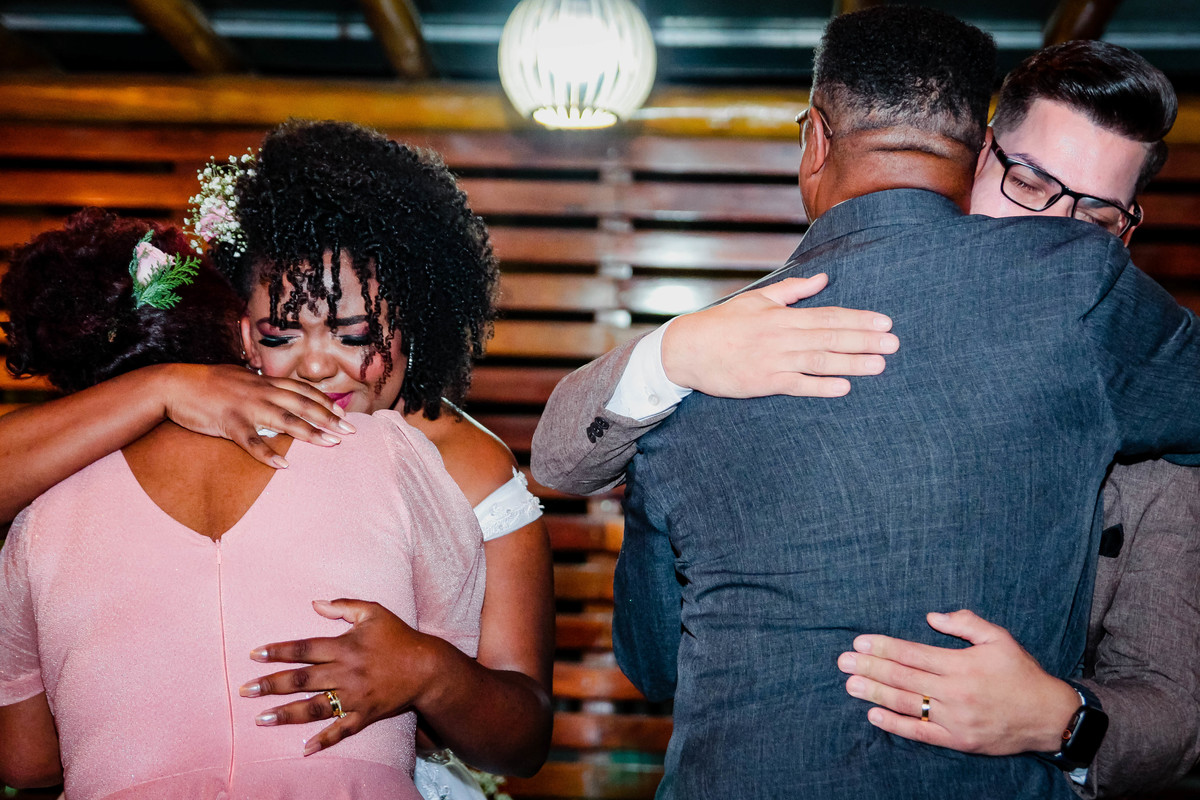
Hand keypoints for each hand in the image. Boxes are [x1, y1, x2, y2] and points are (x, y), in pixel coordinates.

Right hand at [160, 364, 354, 467]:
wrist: (174, 384)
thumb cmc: (207, 382)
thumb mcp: (240, 377)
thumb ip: (261, 384)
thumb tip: (278, 391)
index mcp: (264, 381)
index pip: (302, 390)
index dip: (325, 402)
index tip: (343, 413)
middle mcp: (261, 392)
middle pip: (302, 405)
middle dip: (329, 418)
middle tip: (350, 431)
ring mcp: (246, 408)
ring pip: (286, 421)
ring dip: (311, 433)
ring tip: (331, 444)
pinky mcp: (230, 424)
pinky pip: (253, 442)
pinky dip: (269, 454)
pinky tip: (284, 466)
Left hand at [240, 599, 437, 754]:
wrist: (427, 667)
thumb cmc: (399, 636)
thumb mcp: (374, 611)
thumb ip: (344, 606)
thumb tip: (315, 604)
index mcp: (345, 646)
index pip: (304, 649)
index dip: (278, 651)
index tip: (254, 655)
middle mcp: (346, 673)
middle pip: (301, 680)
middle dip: (270, 685)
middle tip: (244, 691)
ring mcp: (355, 697)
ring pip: (314, 708)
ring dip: (286, 714)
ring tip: (260, 719)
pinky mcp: (365, 715)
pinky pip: (341, 730)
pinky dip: (323, 740)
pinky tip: (304, 748)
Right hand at [660, 274, 897, 397]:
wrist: (688, 349)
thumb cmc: (723, 323)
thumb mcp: (758, 300)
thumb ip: (793, 290)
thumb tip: (824, 278)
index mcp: (782, 316)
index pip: (828, 315)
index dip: (858, 319)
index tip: (885, 322)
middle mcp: (781, 337)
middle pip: (830, 337)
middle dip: (865, 340)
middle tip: (894, 343)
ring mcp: (773, 361)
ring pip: (820, 361)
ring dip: (852, 363)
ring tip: (879, 365)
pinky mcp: (764, 383)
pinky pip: (797, 385)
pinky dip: (820, 386)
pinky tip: (843, 388)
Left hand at [836, 609, 1080, 754]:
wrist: (1049, 717)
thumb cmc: (1021, 673)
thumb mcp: (999, 638)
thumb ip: (965, 623)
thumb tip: (931, 616)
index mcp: (962, 664)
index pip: (913, 654)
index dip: (884, 647)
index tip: (860, 642)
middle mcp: (955, 691)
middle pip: (903, 678)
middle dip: (870, 668)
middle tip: (843, 662)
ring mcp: (955, 718)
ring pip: (907, 705)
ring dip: (875, 694)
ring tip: (850, 685)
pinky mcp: (958, 740)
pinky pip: (921, 733)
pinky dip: (895, 726)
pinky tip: (874, 716)